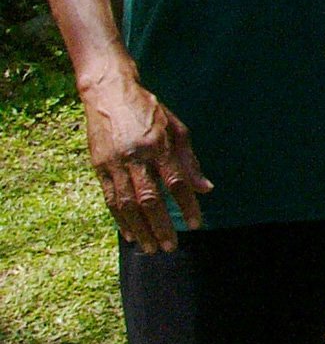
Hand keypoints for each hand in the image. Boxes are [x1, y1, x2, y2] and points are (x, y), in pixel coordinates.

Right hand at [79, 73, 210, 251]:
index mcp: (159, 146)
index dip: (187, 205)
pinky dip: (120, 220)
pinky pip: (110, 199)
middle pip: (149, 199)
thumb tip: (206, 189)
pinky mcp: (99, 168)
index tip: (197, 224)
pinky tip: (129, 235)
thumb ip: (189, 161)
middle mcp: (135, 157)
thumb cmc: (151, 112)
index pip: (176, 182)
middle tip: (170, 247)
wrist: (110, 94)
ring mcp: (114, 164)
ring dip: (140, 230)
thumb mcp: (177, 129)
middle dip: (161, 226)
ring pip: (127, 205)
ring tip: (150, 248)